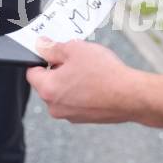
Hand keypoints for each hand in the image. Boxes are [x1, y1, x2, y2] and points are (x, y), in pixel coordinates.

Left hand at [26, 37, 145, 122]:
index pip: (32, 72)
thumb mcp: (75, 49)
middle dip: (60, 69)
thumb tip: (40, 44)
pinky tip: (98, 82)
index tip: (55, 52)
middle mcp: (55, 107)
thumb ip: (53, 47)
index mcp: (48, 89)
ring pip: (64, 92)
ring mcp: (70, 115)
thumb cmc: (104, 73)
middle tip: (78, 58)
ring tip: (91, 70)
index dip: (43, 58)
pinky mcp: (85, 118)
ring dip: (72, 80)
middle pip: (49, 83)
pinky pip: (77, 101)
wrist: (130, 96)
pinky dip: (84, 91)